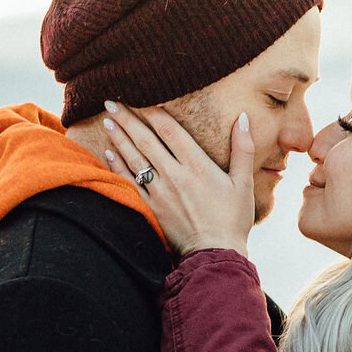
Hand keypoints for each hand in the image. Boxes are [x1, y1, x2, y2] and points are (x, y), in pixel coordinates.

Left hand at [100, 101, 254, 255]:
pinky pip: (130, 182)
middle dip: (127, 119)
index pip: (170, 130)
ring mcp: (160, 192)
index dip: (153, 111)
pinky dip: (117, 166)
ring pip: (134, 158)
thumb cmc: (233, 220)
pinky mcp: (151, 207)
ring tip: (107, 121)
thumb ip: (243, 149)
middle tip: (111, 102)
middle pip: (146, 140)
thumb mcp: (244, 184)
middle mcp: (175, 175)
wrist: (215, 255)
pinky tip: (108, 153)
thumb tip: (242, 118)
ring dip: (119, 137)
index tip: (140, 96)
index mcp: (198, 166)